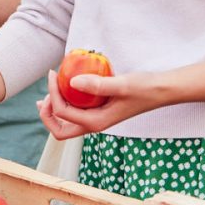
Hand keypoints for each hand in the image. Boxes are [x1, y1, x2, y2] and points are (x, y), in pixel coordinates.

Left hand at [36, 68, 168, 139]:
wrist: (161, 91)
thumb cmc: (144, 88)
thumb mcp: (122, 84)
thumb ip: (98, 84)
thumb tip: (72, 82)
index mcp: (96, 122)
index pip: (63, 113)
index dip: (53, 94)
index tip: (54, 73)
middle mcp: (94, 124)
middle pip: (60, 131)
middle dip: (47, 115)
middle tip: (43, 96)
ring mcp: (96, 119)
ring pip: (66, 123)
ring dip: (53, 110)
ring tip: (49, 92)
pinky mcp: (99, 111)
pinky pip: (76, 112)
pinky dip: (65, 103)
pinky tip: (65, 87)